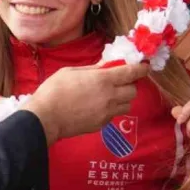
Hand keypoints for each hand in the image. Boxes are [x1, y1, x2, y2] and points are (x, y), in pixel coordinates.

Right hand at [26, 63, 149, 144]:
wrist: (46, 118)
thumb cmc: (54, 90)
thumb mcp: (71, 71)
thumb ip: (92, 69)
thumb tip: (106, 65)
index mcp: (103, 80)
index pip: (131, 73)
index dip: (141, 68)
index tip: (143, 66)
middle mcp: (110, 96)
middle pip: (133, 90)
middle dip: (129, 84)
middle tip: (119, 81)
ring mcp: (107, 112)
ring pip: (127, 104)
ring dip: (122, 98)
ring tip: (109, 95)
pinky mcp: (102, 124)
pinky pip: (114, 115)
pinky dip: (110, 109)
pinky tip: (96, 106)